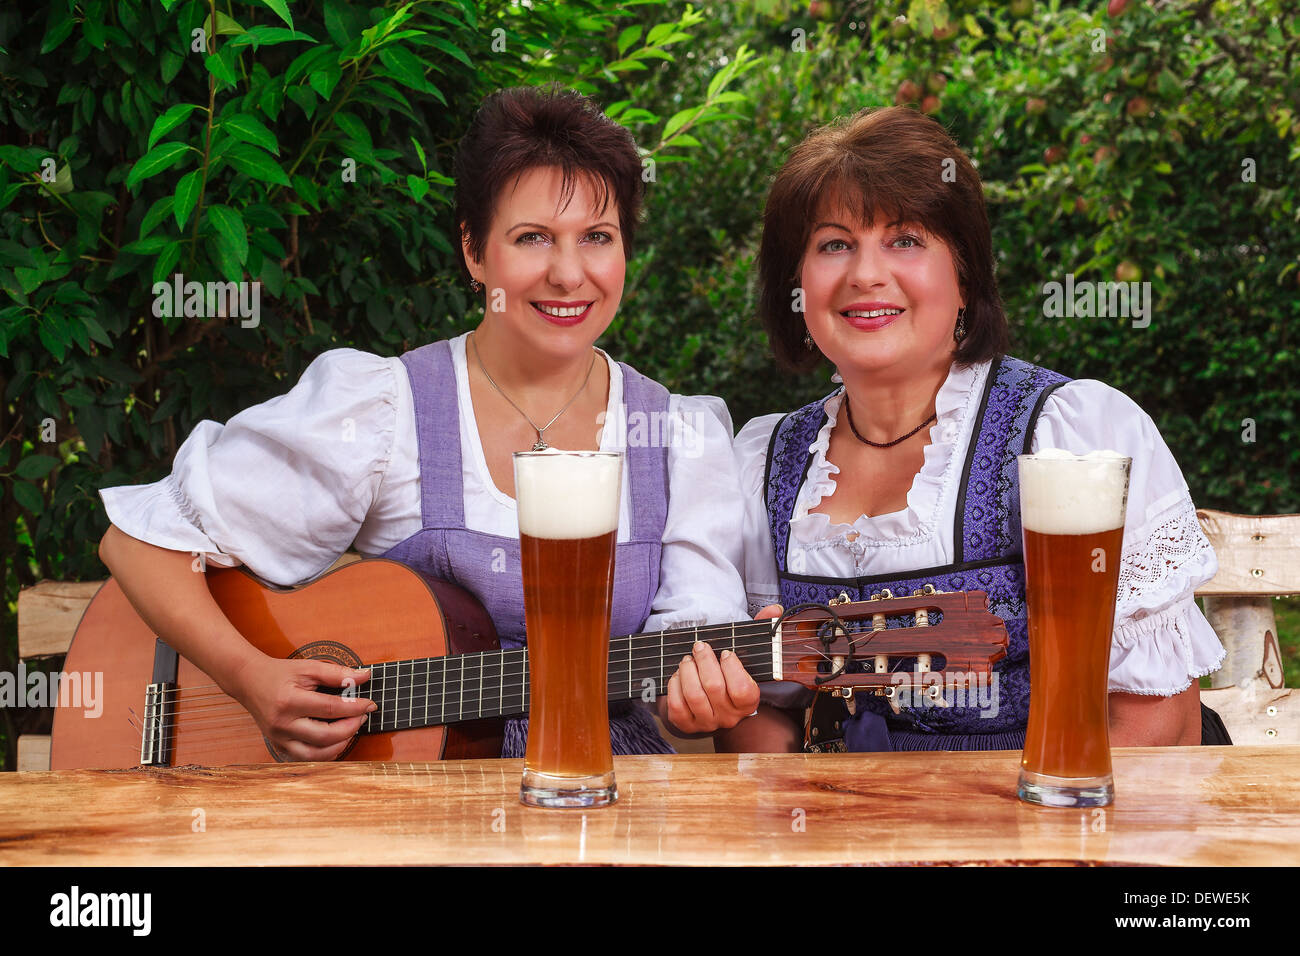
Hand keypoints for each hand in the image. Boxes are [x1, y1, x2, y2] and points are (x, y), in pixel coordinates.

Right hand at [229, 654, 375, 760]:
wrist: (249, 681)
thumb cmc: (280, 674)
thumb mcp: (308, 668)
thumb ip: (337, 673)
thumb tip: (365, 676)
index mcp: (289, 702)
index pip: (330, 709)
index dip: (355, 708)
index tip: (370, 704)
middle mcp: (282, 724)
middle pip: (324, 737)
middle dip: (350, 728)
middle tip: (362, 717)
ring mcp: (279, 738)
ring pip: (315, 755)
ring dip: (340, 745)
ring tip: (351, 729)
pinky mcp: (278, 746)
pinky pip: (305, 758)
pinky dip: (324, 753)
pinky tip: (336, 740)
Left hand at [660, 639, 760, 734]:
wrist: (710, 709)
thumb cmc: (726, 683)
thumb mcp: (738, 675)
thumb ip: (732, 663)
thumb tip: (714, 648)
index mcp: (746, 705)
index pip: (741, 689)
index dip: (732, 667)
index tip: (725, 653)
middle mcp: (728, 717)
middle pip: (714, 686)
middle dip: (704, 660)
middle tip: (699, 647)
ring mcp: (707, 723)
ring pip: (693, 695)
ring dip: (688, 671)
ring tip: (687, 660)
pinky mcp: (687, 725)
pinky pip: (677, 704)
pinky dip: (675, 684)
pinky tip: (679, 676)